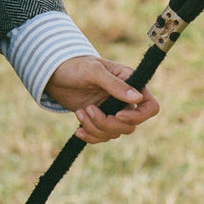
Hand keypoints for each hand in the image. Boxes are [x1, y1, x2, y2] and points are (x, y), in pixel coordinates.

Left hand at [45, 56, 159, 143]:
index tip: (118, 115)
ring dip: (95, 127)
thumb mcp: (93, 71)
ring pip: (115, 133)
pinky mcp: (99, 119)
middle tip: (88, 109)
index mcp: (130, 82)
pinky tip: (78, 130)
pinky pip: (103, 137)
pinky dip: (91, 136)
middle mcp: (124, 99)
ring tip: (80, 112)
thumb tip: (138, 98)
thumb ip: (114, 84)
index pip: (150, 106)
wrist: (53, 74)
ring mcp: (112, 110)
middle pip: (130, 125)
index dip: (138, 116)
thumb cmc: (74, 65)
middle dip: (108, 123)